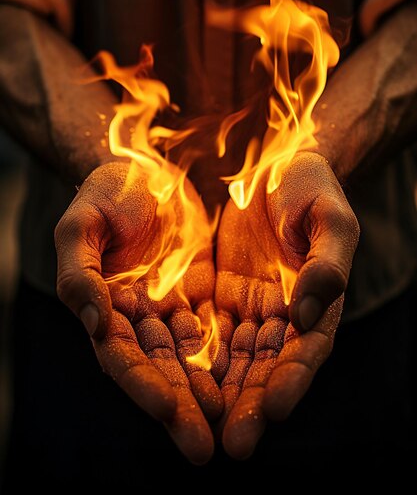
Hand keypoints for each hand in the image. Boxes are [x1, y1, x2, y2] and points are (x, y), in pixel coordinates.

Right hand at [55, 161, 221, 464]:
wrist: (151, 168)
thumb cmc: (110, 189)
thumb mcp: (83, 221)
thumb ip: (79, 273)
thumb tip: (92, 323)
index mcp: (104, 305)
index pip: (121, 355)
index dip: (142, 383)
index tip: (168, 407)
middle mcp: (139, 318)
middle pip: (161, 371)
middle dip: (182, 408)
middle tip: (205, 449)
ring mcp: (174, 309)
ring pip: (195, 360)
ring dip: (214, 394)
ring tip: (237, 429)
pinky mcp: (206, 296)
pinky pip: (224, 332)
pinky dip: (236, 358)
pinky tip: (256, 382)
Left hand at [215, 152, 358, 458]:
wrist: (275, 164)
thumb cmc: (311, 186)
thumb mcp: (329, 217)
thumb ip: (326, 262)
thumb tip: (308, 313)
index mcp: (319, 301)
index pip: (307, 350)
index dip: (293, 380)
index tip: (275, 408)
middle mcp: (285, 315)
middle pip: (268, 367)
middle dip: (252, 405)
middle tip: (235, 444)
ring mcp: (250, 307)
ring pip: (233, 360)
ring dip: (218, 394)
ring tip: (199, 427)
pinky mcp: (220, 295)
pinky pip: (203, 331)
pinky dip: (191, 358)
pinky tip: (174, 382)